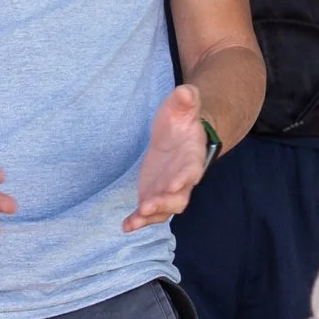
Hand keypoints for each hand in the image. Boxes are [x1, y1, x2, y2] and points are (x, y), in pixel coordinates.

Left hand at [123, 83, 211, 232]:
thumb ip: (186, 99)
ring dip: (150, 216)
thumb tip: (186, 92)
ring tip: (135, 221)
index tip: (175, 184)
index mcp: (193, 157)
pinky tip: (126, 226)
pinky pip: (149, 212)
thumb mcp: (183, 104)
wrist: (179, 133)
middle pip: (179, 197)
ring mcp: (169, 189)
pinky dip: (139, 220)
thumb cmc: (182, 119)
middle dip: (164, 202)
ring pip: (165, 209)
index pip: (191, 170)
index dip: (184, 178)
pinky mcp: (155, 194)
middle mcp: (183, 179)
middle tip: (147, 205)